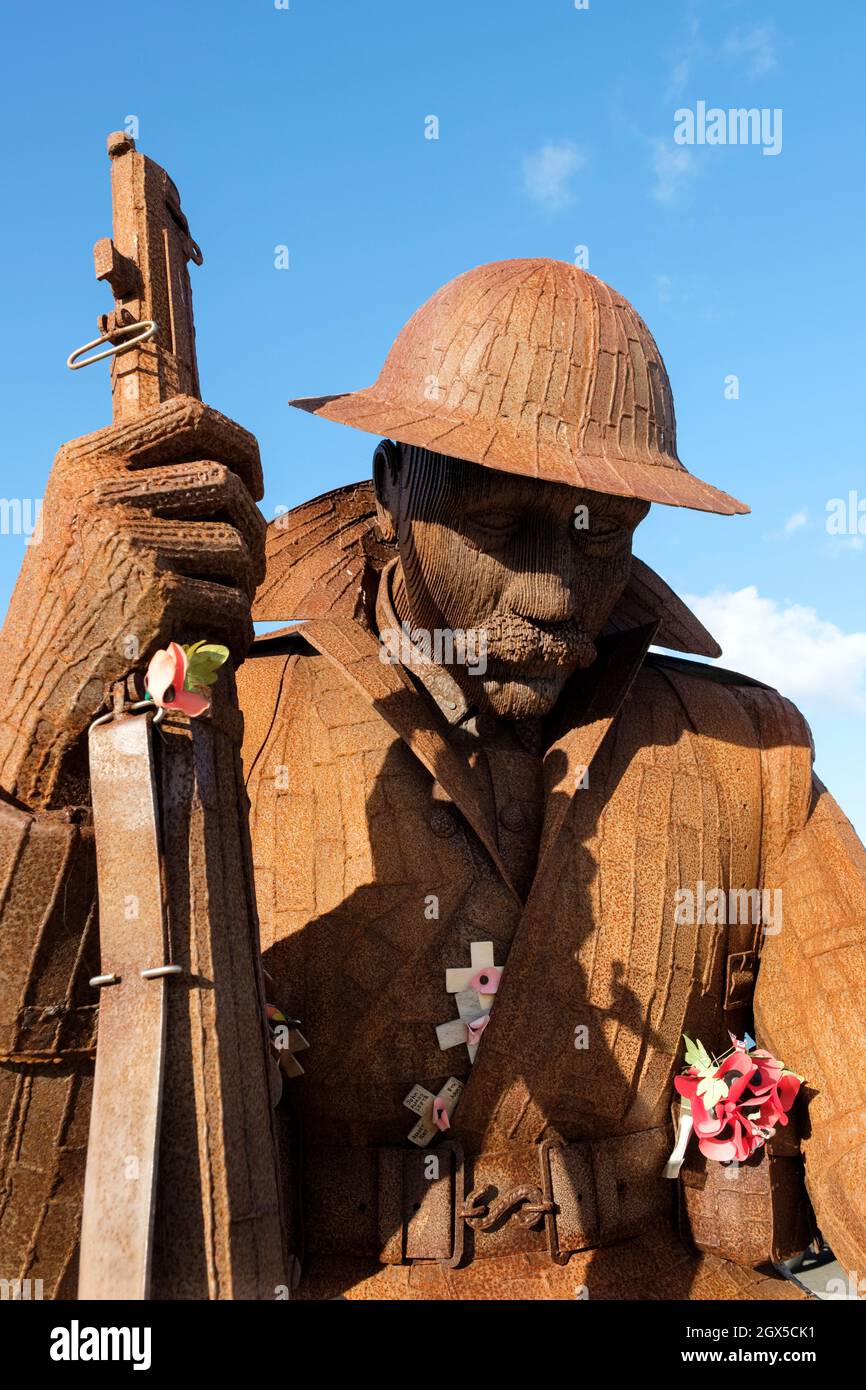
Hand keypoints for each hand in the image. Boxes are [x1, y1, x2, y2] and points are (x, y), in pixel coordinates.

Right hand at [0, 395, 265, 808]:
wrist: (35, 672)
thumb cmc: (72, 595)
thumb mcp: (83, 514)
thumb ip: (139, 481)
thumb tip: (236, 469)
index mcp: (86, 460)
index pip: (189, 418)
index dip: (239, 444)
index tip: (253, 479)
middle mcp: (104, 491)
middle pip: (225, 483)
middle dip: (253, 526)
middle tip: (248, 563)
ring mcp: (130, 539)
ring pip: (237, 544)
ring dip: (248, 581)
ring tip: (233, 602)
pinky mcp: (155, 592)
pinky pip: (232, 599)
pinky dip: (240, 626)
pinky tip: (230, 641)